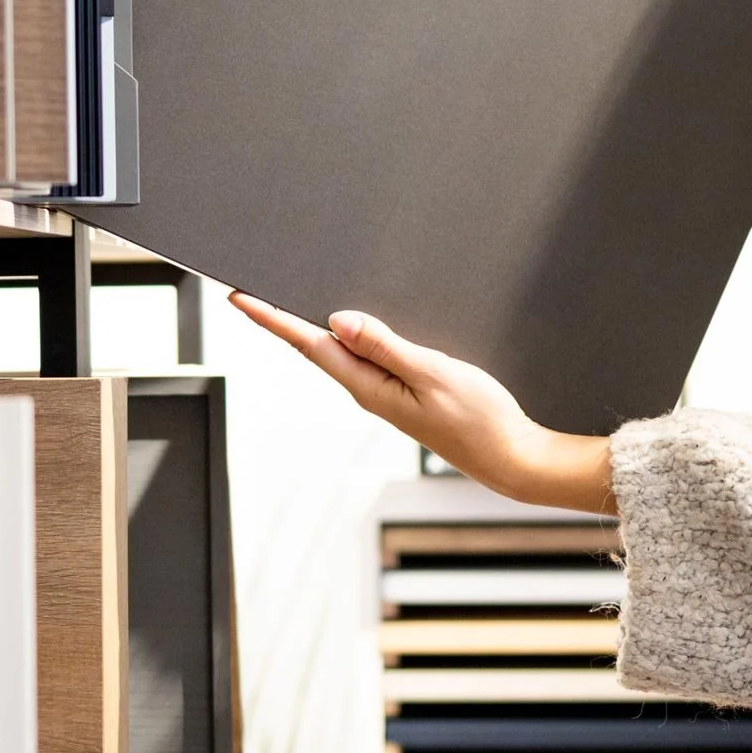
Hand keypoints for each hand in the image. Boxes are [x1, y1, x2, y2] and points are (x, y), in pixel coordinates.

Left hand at [230, 293, 615, 514]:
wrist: (511, 458)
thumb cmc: (480, 420)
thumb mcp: (432, 373)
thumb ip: (386, 346)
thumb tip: (339, 322)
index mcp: (369, 387)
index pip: (310, 345)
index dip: (273, 319)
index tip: (240, 297)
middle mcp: (369, 392)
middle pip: (314, 348)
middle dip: (281, 319)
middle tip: (250, 293)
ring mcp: (384, 395)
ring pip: (338, 353)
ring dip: (310, 328)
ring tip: (284, 303)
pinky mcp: (402, 395)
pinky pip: (364, 360)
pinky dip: (346, 338)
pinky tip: (345, 328)